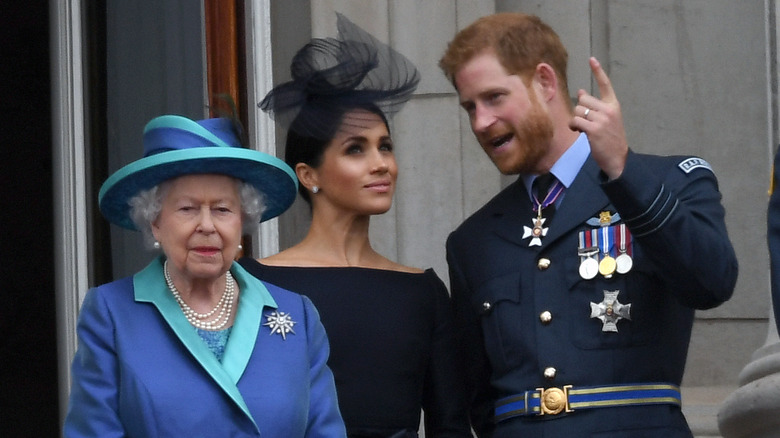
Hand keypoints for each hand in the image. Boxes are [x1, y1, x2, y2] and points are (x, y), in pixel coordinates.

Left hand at [569, 57, 627, 179]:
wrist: (617, 157)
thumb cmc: (609, 138)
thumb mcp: (606, 119)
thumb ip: (595, 106)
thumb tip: (580, 92)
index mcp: (614, 105)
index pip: (605, 85)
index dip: (598, 71)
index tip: (591, 59)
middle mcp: (609, 109)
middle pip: (583, 100)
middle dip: (579, 110)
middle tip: (584, 121)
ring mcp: (602, 119)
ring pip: (578, 110)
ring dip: (575, 119)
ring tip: (582, 128)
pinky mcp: (593, 129)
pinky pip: (575, 121)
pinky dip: (573, 126)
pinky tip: (578, 131)